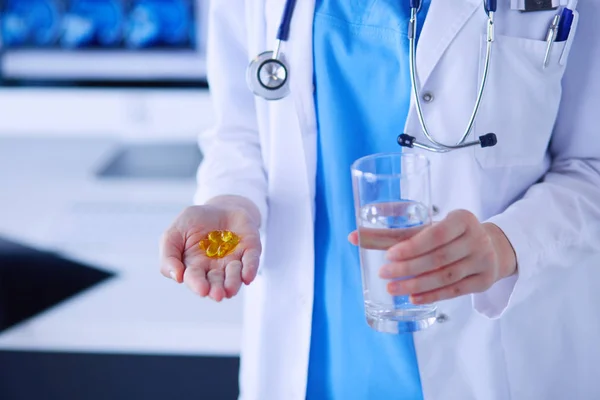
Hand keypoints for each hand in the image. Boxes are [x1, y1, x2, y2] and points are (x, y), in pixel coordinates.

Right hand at [159, 195, 261, 301]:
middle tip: (218, 295)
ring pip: (234, 275)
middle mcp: (216, 269)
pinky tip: (248, 276)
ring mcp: (234, 260)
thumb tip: (177, 277)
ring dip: (233, 282)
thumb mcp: (174, 233)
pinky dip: (250, 268)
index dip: (198, 284)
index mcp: (195, 267)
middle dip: (217, 289)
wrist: (219, 207)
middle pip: (216, 282)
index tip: (202, 289)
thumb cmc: (194, 223)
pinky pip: (251, 260)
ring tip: (230, 289)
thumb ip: (169, 255)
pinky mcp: (250, 250)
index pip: (195, 279)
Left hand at [349, 209, 516, 303]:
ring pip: (445, 277)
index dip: (412, 247)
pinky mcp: (484, 280)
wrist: (490, 247)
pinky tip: (413, 298)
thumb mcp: (428, 228)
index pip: (435, 234)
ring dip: (416, 285)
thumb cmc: (449, 235)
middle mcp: (477, 238)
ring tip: (393, 289)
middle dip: (408, 268)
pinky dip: (432, 295)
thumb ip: (393, 234)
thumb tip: (353, 237)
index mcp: (462, 218)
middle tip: (384, 275)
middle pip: (438, 258)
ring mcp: (483, 260)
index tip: (388, 256)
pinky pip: (455, 291)